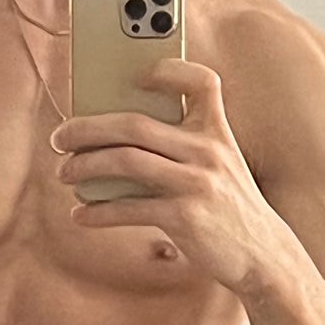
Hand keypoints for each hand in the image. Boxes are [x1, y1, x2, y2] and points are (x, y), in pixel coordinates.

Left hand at [51, 58, 285, 297]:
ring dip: (84, 166)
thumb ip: (183, 147)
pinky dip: (97, 211)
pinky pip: (128, 208)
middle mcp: (208, 151)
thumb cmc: (228, 207)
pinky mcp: (185, 217)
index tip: (134, 76)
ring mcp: (197, 183)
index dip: (170, 70)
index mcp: (217, 132)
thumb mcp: (220, 167)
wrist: (263, 254)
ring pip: (125, 161)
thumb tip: (113, 141)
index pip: (203, 82)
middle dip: (87, 128)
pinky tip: (81, 214)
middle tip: (60, 137)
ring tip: (65, 173)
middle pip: (135, 124)